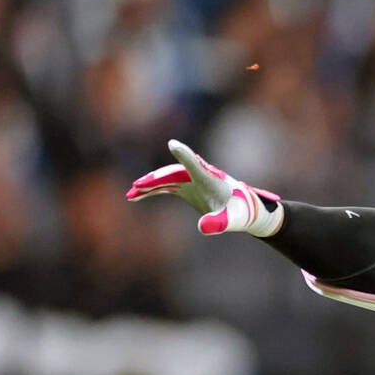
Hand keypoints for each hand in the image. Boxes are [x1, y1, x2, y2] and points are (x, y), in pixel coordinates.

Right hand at [126, 140, 282, 236]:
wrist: (243, 208)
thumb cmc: (239, 212)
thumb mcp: (231, 220)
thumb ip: (219, 223)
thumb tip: (202, 228)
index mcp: (210, 179)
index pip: (196, 166)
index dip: (185, 157)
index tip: (174, 145)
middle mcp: (198, 175)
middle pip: (172, 174)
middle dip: (155, 180)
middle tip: (138, 187)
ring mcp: (190, 179)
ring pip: (165, 179)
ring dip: (148, 186)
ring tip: (131, 195)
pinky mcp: (185, 186)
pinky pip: (164, 186)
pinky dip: (151, 190)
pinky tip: (136, 196)